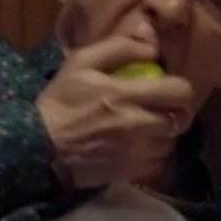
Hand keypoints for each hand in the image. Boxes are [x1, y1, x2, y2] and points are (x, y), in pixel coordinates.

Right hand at [37, 36, 193, 188]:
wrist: (39, 147)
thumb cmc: (61, 102)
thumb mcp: (80, 63)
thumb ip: (119, 49)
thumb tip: (153, 49)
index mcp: (125, 94)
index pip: (179, 92)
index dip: (180, 89)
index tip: (169, 88)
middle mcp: (136, 124)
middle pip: (181, 119)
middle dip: (175, 112)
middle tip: (162, 109)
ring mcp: (136, 151)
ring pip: (171, 142)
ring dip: (163, 134)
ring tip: (147, 128)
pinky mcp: (131, 172)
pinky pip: (158, 163)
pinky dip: (153, 154)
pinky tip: (137, 147)